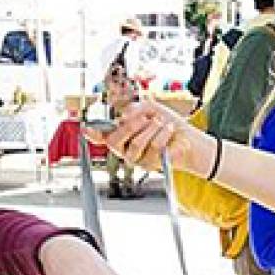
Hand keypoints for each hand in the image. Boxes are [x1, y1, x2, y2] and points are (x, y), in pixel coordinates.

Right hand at [91, 100, 214, 175]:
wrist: (189, 136)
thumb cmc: (166, 122)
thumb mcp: (149, 108)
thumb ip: (134, 109)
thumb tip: (123, 116)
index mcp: (121, 135)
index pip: (102, 136)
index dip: (93, 134)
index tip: (85, 129)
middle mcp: (125, 149)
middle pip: (115, 142)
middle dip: (131, 125)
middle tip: (147, 117)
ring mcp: (137, 160)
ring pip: (137, 145)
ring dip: (152, 128)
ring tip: (162, 122)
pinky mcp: (153, 166)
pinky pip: (155, 148)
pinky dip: (164, 134)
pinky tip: (170, 129)